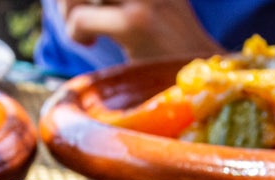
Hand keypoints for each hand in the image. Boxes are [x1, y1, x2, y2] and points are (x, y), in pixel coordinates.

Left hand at [59, 0, 222, 60]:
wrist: (204, 77)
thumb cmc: (170, 46)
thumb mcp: (149, 3)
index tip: (82, 5)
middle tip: (75, 14)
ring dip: (70, 9)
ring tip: (82, 29)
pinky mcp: (138, 24)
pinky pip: (82, 18)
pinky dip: (76, 32)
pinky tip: (89, 43)